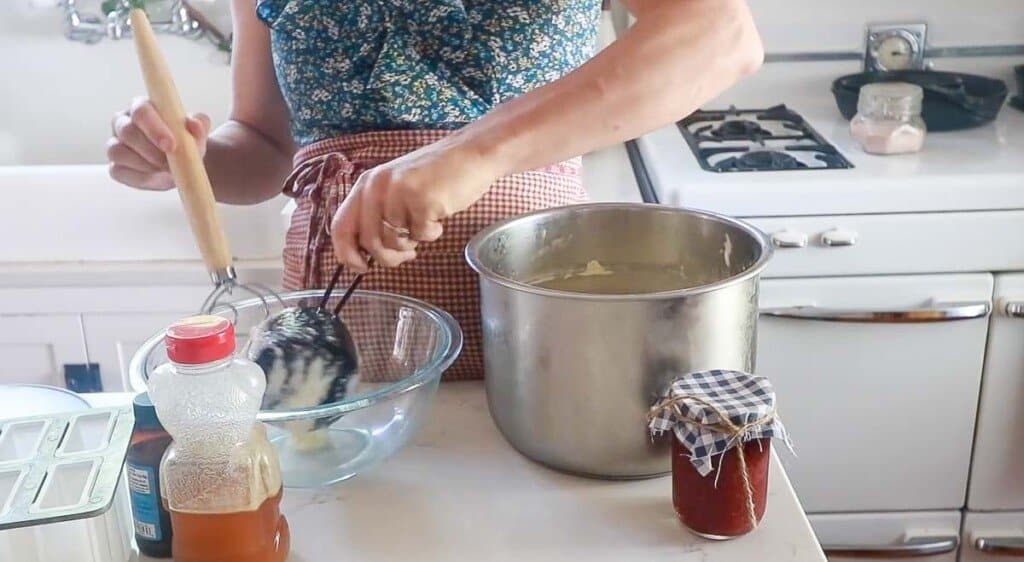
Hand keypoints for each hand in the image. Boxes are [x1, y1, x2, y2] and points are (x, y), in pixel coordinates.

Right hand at [107, 97, 210, 189]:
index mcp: (142, 107)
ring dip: (144, 164)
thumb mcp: (197, 134)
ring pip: (117, 151)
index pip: (141, 111)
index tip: (171, 145)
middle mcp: (122, 122)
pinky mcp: (115, 166)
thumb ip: (199, 125)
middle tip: (170, 163)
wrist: (183, 164)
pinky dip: (139, 178)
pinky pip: (118, 171)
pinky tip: (157, 178)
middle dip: (150, 150)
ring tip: (167, 170)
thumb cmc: (187, 142)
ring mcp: (115, 144)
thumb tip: (195, 125)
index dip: (154, 128)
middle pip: (126, 131)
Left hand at [330, 138, 500, 270]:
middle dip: (389, 257)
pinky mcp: (422, 200)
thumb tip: (365, 253)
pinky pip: (422, 235)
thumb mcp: (396, 190)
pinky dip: (433, 232)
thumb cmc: (436, 177)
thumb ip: (378, 215)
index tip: (361, 268)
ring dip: (413, 241)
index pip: (340, 227)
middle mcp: (377, 187)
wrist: (471, 155)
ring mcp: (398, 193)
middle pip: (369, 242)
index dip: (346, 254)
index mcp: (366, 184)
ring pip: (395, 242)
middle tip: (408, 253)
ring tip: (425, 223)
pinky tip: (440, 214)